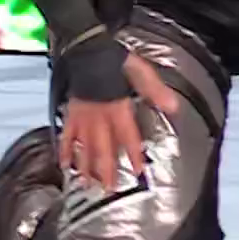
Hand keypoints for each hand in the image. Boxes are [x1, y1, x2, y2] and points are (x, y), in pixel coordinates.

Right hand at [58, 55, 181, 190]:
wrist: (86, 50)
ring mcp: (82, 117)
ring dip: (86, 166)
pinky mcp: (70, 113)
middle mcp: (98, 117)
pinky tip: (65, 164)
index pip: (128, 137)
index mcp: (117, 108)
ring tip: (87, 184)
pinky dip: (65, 150)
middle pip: (103, 148)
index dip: (134, 154)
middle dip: (106, 170)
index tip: (139, 171)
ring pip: (84, 146)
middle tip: (109, 189)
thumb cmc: (115, 60)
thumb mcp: (141, 72)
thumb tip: (173, 107)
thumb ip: (156, 91)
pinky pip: (66, 135)